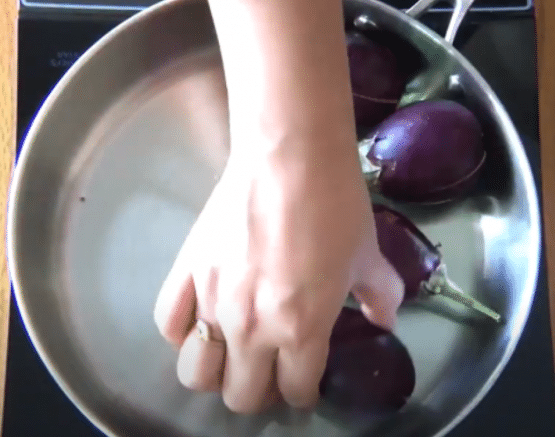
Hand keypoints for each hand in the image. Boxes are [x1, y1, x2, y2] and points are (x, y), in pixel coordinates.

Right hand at [153, 143, 403, 413]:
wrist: (289, 158)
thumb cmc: (335, 206)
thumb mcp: (369, 255)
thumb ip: (381, 297)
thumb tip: (386, 320)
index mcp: (300, 329)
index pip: (295, 390)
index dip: (303, 392)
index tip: (305, 380)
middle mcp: (251, 328)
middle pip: (241, 396)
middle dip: (260, 392)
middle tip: (271, 367)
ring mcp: (212, 301)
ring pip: (196, 374)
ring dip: (216, 372)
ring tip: (231, 352)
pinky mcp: (186, 272)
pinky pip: (169, 323)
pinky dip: (183, 332)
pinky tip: (201, 320)